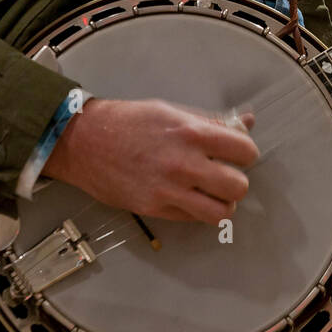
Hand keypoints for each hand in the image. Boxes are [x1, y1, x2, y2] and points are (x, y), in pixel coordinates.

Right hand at [42, 97, 258, 224]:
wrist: (85, 142)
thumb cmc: (130, 121)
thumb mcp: (171, 112)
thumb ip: (210, 122)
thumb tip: (247, 122)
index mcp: (192, 133)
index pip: (245, 151)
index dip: (246, 154)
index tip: (237, 154)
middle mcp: (185, 164)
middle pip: (239, 187)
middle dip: (236, 182)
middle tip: (223, 175)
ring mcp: (170, 191)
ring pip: (221, 212)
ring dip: (222, 204)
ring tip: (211, 194)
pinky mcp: (156, 209)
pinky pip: (194, 219)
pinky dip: (197, 211)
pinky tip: (187, 198)